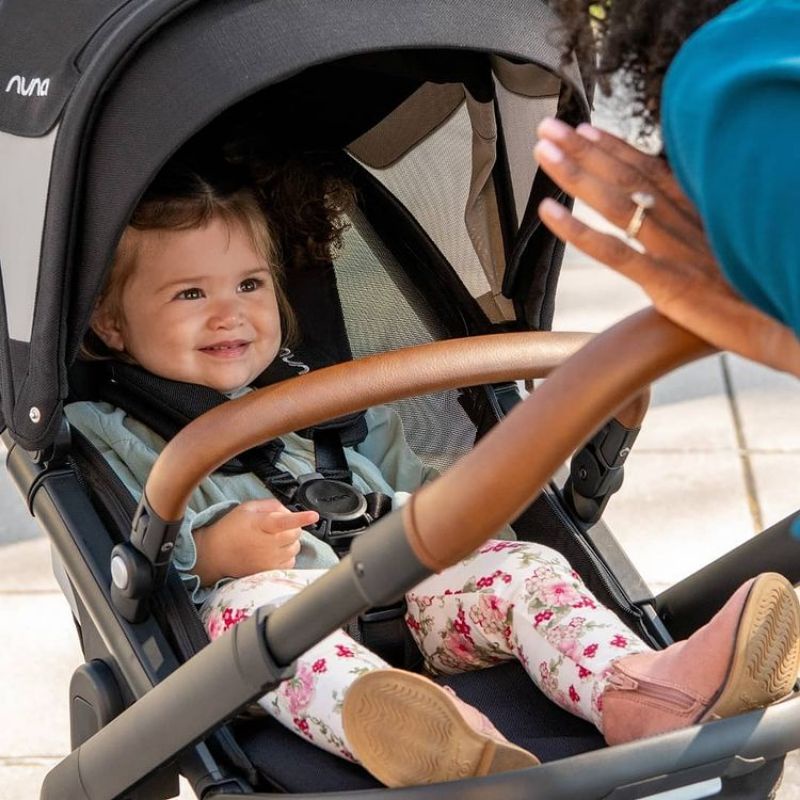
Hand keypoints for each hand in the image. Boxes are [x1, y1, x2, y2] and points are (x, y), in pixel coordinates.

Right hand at [193, 499, 318, 585]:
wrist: (215, 554)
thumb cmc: (230, 529)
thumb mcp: (247, 508)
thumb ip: (271, 505)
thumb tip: (288, 511)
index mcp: (260, 524)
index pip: (284, 521)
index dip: (300, 518)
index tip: (313, 515)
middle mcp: (266, 544)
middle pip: (296, 533)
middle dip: (292, 527)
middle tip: (277, 528)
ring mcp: (269, 560)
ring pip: (295, 547)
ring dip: (290, 542)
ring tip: (272, 540)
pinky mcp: (269, 571)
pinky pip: (291, 562)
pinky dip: (287, 555)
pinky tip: (273, 552)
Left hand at [533, 118, 799, 376]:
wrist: (792, 322)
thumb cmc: (765, 289)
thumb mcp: (734, 247)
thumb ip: (702, 230)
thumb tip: (679, 223)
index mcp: (702, 211)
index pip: (650, 170)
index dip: (614, 148)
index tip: (585, 129)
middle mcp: (684, 222)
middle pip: (625, 176)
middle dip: (582, 150)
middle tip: (548, 128)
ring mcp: (674, 250)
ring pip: (616, 202)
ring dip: (574, 173)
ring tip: (542, 151)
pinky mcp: (668, 282)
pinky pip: (615, 252)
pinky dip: (578, 231)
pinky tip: (548, 212)